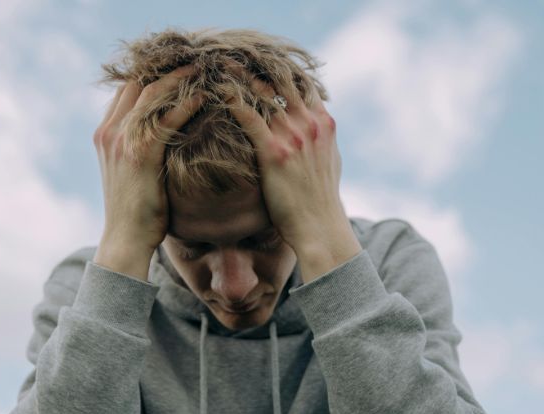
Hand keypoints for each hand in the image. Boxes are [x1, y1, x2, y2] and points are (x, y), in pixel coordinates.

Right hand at [92, 66, 201, 278]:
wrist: (125, 240)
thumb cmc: (136, 211)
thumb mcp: (132, 173)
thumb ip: (140, 148)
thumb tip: (165, 135)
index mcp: (105, 134)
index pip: (126, 90)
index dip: (151, 74)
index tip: (178, 66)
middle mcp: (110, 131)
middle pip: (137, 82)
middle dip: (166, 68)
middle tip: (195, 60)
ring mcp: (122, 140)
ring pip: (152, 92)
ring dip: (179, 77)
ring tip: (203, 68)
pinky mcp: (141, 153)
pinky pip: (166, 117)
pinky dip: (186, 102)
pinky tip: (205, 95)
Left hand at [226, 70, 361, 279]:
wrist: (320, 228)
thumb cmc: (320, 200)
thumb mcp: (330, 161)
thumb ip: (321, 139)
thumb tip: (316, 126)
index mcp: (323, 122)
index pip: (301, 82)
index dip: (277, 68)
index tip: (256, 60)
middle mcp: (310, 122)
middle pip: (281, 78)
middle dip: (255, 64)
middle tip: (230, 55)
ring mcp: (293, 135)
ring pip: (261, 90)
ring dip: (238, 75)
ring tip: (215, 65)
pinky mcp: (274, 151)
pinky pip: (247, 114)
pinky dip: (229, 98)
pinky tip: (213, 91)